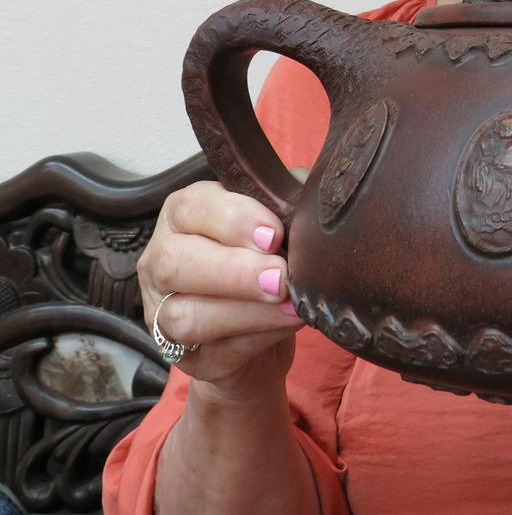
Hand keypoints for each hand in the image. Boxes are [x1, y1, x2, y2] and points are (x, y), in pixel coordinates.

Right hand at [136, 180, 304, 400]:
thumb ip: (287, 200)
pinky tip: (287, 321)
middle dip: (233, 269)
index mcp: (184, 215)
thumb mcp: (279, 220)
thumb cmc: (269, 257)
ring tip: (288, 302)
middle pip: (174, 262)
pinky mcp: (185, 356)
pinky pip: (212, 351)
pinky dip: (257, 336)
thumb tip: (309, 194)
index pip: (192, 206)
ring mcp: (164, 313)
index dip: (233, 219)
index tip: (274, 234)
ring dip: (244, 310)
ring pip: (185, 314)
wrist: (265, 326)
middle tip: (280, 275)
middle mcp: (162, 260)